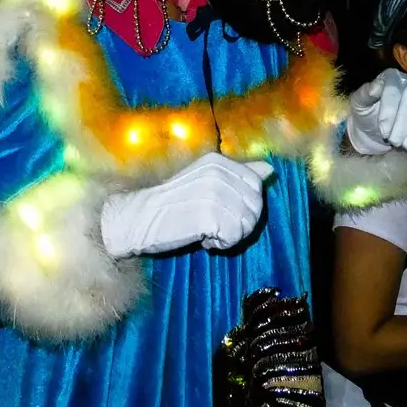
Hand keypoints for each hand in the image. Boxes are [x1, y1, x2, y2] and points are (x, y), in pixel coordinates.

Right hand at [99, 154, 272, 257]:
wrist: (137, 219)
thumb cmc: (171, 204)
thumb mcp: (206, 182)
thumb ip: (239, 175)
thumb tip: (269, 170)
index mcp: (218, 162)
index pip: (256, 186)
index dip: (245, 208)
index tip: (222, 214)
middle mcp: (218, 173)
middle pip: (255, 207)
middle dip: (240, 224)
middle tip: (215, 228)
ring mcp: (214, 193)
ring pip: (247, 224)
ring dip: (230, 236)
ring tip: (208, 233)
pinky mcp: (208, 215)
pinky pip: (234, 237)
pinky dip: (221, 245)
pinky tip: (203, 240)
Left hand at [346, 70, 406, 155]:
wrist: (375, 129)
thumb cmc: (366, 114)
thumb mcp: (359, 105)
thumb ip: (364, 94)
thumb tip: (375, 87)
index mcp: (390, 76)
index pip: (394, 88)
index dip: (390, 110)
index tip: (383, 131)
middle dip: (404, 121)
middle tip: (393, 141)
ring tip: (403, 145)